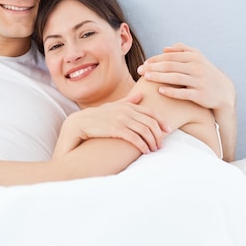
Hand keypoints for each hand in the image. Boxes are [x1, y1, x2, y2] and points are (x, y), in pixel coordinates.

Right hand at [53, 93, 170, 157]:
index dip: (161, 120)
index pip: (150, 111)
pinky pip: (134, 137)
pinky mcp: (115, 129)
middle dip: (158, 134)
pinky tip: (145, 151)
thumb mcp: (112, 107)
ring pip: (144, 130)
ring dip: (152, 141)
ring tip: (153, 149)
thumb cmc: (96, 118)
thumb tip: (141, 94)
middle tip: (161, 144)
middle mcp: (125, 110)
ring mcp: (120, 119)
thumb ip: (127, 102)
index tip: (168, 130)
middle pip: (150, 121)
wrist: (77, 124)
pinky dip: (142, 145)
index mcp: (126, 105)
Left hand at [137, 43, 235, 111]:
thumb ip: (182, 50)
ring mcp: (199, 81)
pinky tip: (160, 91)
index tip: (144, 63)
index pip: (170, 56)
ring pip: (175, 78)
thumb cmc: (206, 73)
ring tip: (146, 78)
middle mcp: (197, 67)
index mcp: (194, 57)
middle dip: (153, 67)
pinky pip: (183, 93)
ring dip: (159, 77)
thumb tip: (164, 48)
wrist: (224, 92)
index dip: (155, 59)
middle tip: (139, 70)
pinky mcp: (200, 95)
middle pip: (170, 66)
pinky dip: (171, 92)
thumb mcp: (198, 58)